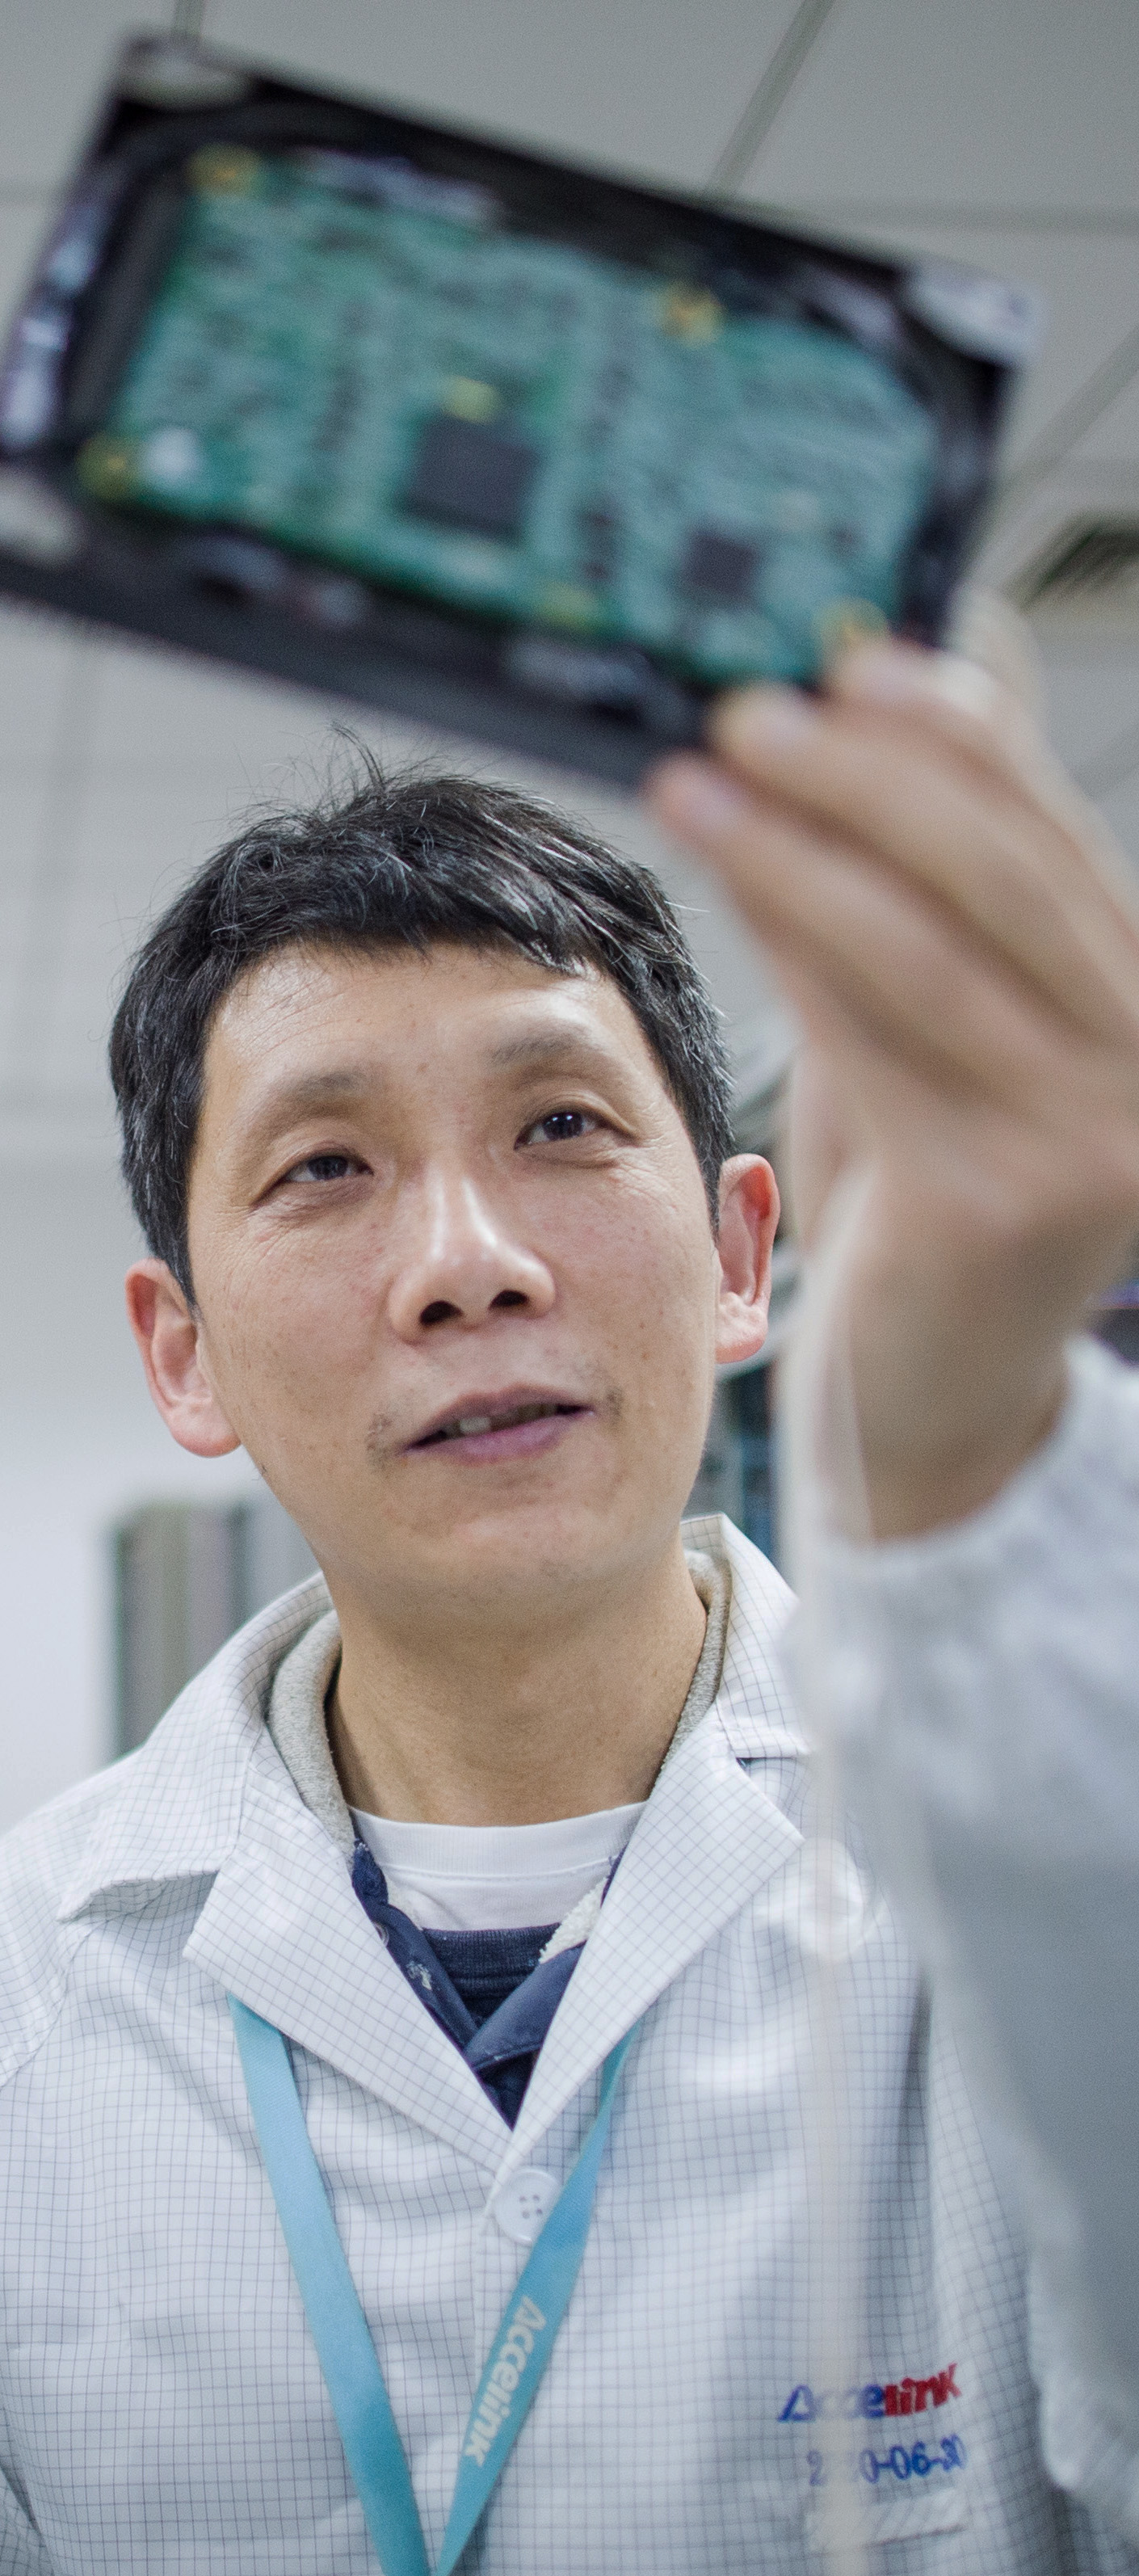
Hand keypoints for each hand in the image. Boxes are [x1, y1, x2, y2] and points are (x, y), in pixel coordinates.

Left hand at [647, 641, 1138, 1537]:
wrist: (932, 1402)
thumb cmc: (929, 1200)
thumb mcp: (953, 1023)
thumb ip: (950, 875)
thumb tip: (953, 671)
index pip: (1054, 837)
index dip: (956, 735)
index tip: (853, 662)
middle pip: (1000, 877)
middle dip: (865, 777)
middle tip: (747, 717)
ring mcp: (1086, 1141)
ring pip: (929, 952)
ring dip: (800, 850)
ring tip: (701, 782)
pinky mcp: (998, 1203)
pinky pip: (872, 1044)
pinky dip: (791, 951)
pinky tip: (722, 887)